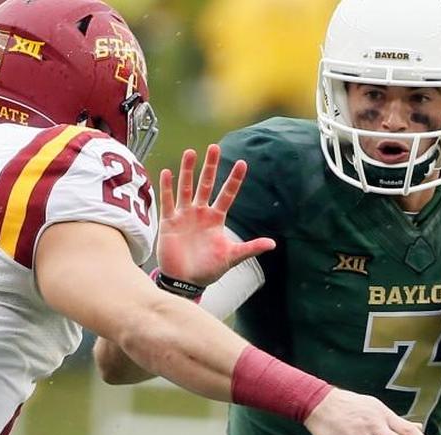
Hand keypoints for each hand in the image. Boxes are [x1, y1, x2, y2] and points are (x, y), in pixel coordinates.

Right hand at [156, 145, 274, 285]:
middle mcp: (200, 213)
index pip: (227, 194)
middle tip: (214, 147)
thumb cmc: (208, 269)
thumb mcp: (232, 257)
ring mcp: (184, 216)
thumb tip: (272, 244)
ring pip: (186, 188)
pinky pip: (168, 202)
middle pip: (206, 184)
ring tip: (190, 152)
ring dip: (188, 171)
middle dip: (211, 166)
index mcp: (216, 218)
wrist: (185, 281)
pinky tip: (167, 172)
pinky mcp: (169, 223)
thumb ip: (250, 248)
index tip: (242, 163)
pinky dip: (167, 188)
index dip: (234, 179)